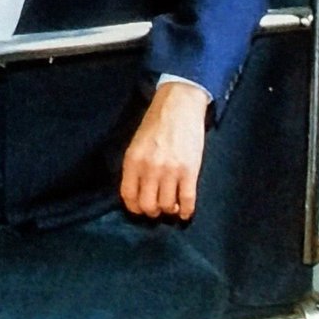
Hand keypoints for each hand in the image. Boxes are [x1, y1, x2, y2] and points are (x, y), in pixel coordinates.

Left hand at [119, 80, 208, 219]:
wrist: (179, 106)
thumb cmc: (156, 124)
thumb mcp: (136, 144)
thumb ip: (135, 167)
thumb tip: (138, 193)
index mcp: (133, 161)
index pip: (128, 196)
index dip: (135, 208)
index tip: (141, 209)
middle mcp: (149, 168)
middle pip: (148, 206)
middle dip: (152, 212)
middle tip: (158, 209)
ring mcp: (170, 171)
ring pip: (167, 206)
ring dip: (169, 210)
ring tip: (172, 205)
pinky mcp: (189, 171)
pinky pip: (187, 200)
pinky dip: (186, 211)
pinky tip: (185, 211)